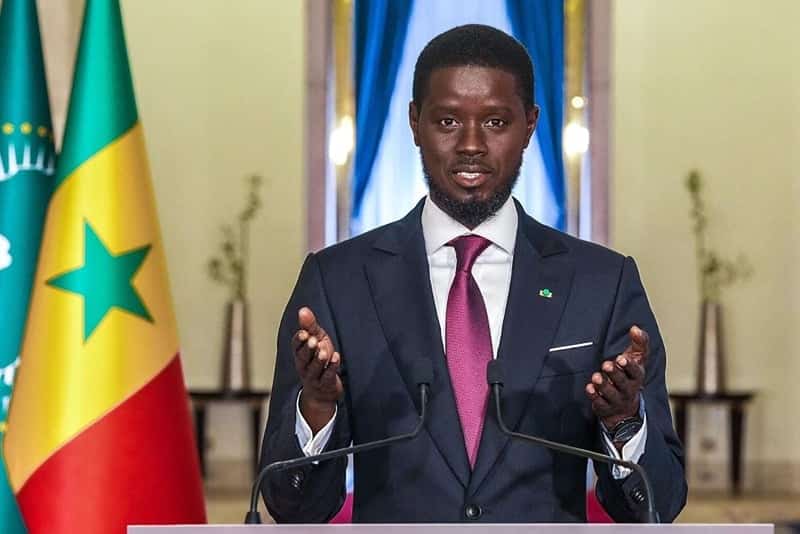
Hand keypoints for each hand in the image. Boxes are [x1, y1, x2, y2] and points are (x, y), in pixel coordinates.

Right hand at [293, 307, 342, 432]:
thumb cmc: (318, 360)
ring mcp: (313, 376)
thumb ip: (309, 325)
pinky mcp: (325, 384)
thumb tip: (303, 310)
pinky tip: (336, 357)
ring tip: (324, 351)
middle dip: (308, 349)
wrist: (322, 390)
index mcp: (299, 353)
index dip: (299, 340)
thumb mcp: (316, 339)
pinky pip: (327, 376)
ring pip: (314, 368)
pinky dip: (332, 367)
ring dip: (319, 359)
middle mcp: (303, 365)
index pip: (296, 346)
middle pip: (303, 357)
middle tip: (312, 340)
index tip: (304, 333)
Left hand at [585, 325, 648, 429]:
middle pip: (623, 383)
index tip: (621, 358)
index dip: (629, 366)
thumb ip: (639, 343)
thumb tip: (635, 328)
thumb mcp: (636, 358)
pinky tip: (589, 388)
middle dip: (615, 374)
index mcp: (637, 377)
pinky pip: (600, 403)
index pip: (636, 372)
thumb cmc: (629, 375)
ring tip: (596, 377)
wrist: (625, 406)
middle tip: (606, 365)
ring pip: (611, 394)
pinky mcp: (605, 407)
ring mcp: (617, 400)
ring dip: (603, 385)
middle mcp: (629, 390)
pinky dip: (594, 396)